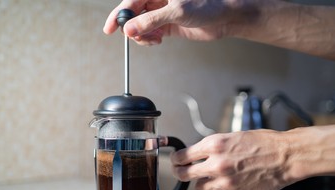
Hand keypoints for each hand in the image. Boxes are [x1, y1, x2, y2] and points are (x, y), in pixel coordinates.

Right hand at [103, 0, 237, 44]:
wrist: (225, 17)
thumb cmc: (207, 5)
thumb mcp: (177, 12)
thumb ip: (151, 20)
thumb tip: (130, 28)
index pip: (131, 1)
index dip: (119, 15)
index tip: (109, 28)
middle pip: (133, 13)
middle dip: (130, 27)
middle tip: (130, 38)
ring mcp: (163, 13)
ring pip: (141, 25)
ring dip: (142, 35)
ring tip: (153, 40)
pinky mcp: (168, 24)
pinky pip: (151, 32)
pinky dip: (150, 39)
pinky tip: (157, 40)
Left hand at [170, 130, 297, 189]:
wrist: (285, 157)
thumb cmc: (264, 143)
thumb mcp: (233, 136)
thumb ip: (213, 147)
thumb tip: (198, 154)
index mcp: (215, 144)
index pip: (182, 156)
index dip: (176, 159)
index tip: (175, 161)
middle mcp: (216, 163)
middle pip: (184, 174)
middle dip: (180, 173)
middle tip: (181, 172)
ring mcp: (224, 181)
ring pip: (198, 188)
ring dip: (201, 183)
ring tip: (210, 177)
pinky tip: (220, 185)